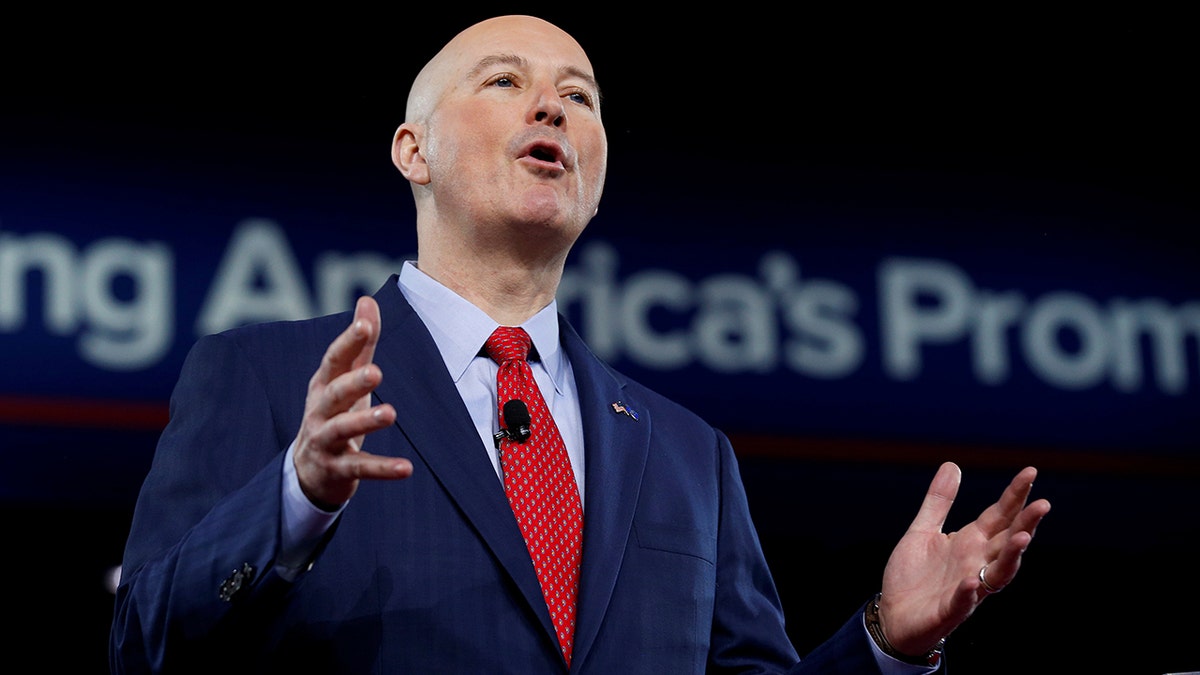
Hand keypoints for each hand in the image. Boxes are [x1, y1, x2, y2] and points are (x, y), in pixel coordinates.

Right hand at [293, 296, 412, 509]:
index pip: (334, 360)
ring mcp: (325, 441)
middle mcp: (320, 411)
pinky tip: (406, 468)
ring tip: (390, 413)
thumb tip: (367, 300)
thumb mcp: (344, 378)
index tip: (365, 325)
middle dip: (352, 382)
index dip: (348, 342)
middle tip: (376, 372)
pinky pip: (359, 468)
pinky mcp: (337, 469)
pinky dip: (382, 469)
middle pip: (334, 394)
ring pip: (341, 429)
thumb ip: (359, 344)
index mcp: (324, 385)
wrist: (309, 471)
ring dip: (364, 421)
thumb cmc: (333, 413)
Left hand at [876, 462, 1050, 655]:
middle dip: (1026, 524)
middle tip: (1043, 504)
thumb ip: (939, 502)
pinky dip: (969, 592)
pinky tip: (972, 581)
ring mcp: (967, 588)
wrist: (893, 616)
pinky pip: (963, 602)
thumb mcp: (922, 531)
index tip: (1030, 472)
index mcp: (970, 542)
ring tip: (1022, 538)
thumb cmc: (913, 576)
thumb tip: (952, 465)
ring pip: (998, 573)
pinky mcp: (949, 610)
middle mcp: (976, 563)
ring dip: (1011, 557)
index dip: (1015, 495)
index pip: (999, 516)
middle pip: (1007, 542)